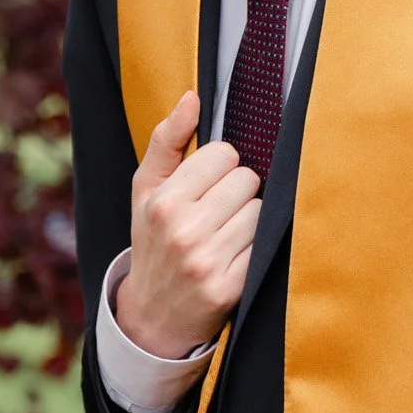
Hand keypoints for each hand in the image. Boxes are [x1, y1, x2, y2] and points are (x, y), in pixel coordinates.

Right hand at [115, 92, 261, 359]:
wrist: (151, 315)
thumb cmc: (153, 240)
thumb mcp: (146, 190)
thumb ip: (167, 140)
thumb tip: (192, 97)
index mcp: (163, 201)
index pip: (224, 154)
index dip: (220, 166)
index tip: (208, 184)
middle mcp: (184, 231)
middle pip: (247, 180)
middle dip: (238, 192)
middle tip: (219, 212)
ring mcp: (208, 262)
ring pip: (261, 212)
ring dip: (250, 220)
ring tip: (227, 235)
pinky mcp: (231, 288)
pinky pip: (266, 247)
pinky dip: (256, 248)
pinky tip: (236, 256)